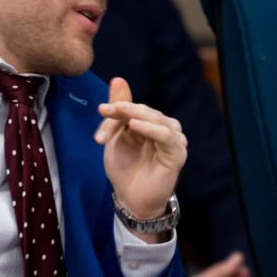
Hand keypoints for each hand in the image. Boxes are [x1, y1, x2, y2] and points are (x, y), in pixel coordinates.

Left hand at [95, 77, 186, 226]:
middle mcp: (164, 128)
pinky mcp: (177, 153)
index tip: (100, 111)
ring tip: (121, 116)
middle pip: (145, 111)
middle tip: (104, 111)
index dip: (118, 108)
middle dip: (123, 111)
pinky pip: (167, 136)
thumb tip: (118, 78)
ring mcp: (173, 140)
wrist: (130, 198)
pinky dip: (151, 129)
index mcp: (151, 123)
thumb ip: (118, 110)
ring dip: (136, 115)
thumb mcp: (116, 136)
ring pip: (157, 119)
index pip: (135, 108)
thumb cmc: (125, 168)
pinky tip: (136, 127)